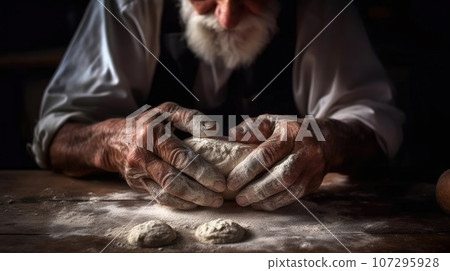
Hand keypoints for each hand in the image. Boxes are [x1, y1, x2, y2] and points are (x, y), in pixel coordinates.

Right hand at [96, 102, 225, 208]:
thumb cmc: (148, 122)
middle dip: (199, 191)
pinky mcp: (137, 184)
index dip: (202, 171)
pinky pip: (159, 198)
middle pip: (173, 179)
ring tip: (212, 202)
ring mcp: (138, 172)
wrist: (113, 139)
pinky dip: (178, 203)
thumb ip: (190, 118)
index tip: (220, 181)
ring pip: (166, 193)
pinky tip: (194, 203)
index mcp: (152, 134)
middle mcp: (142, 155)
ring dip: (191, 201)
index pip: (180, 156)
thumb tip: (214, 129)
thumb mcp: (167, 111)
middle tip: (219, 197)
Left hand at [227, 115, 331, 210]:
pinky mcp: (314, 183)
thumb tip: (232, 135)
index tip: (231, 181)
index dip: (248, 170)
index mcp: (290, 134)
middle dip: (257, 190)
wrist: (327, 140)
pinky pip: (294, 197)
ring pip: (290, 190)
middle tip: (239, 198)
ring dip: (266, 200)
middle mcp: (304, 152)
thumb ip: (251, 128)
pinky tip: (260, 204)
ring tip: (247, 202)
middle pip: (281, 176)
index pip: (267, 154)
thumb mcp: (271, 122)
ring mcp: (312, 169)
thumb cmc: (289, 130)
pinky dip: (276, 203)